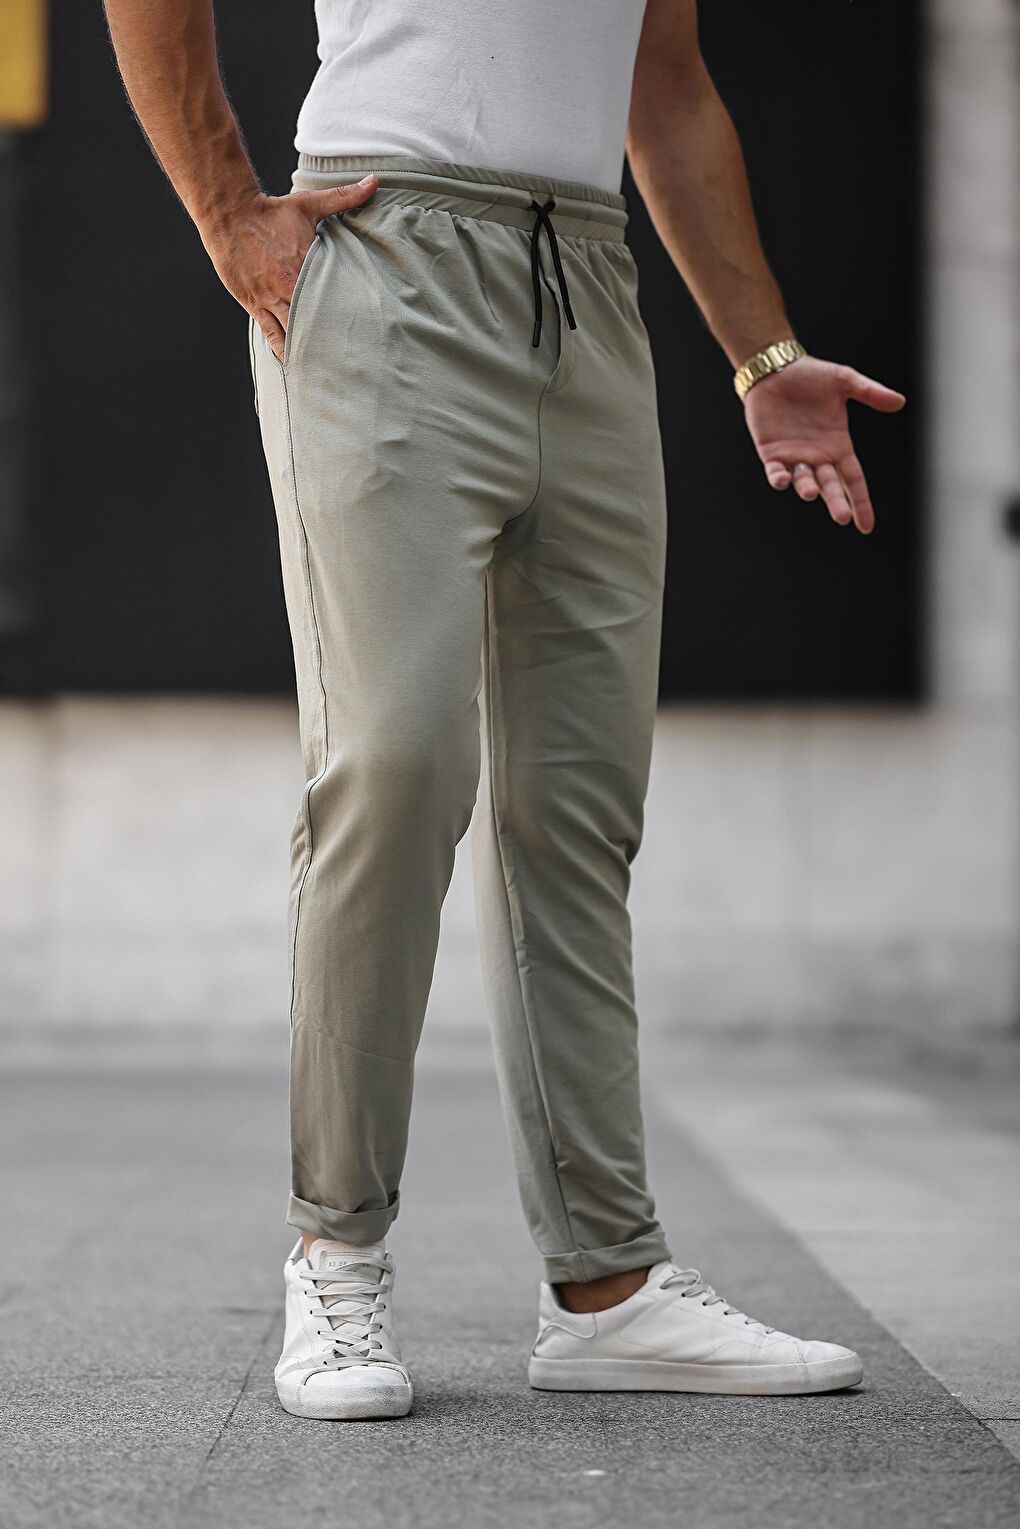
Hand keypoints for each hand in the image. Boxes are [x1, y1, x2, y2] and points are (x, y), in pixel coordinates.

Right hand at [199, 174, 377, 360]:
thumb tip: (374, 181)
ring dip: (307, 350)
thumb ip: (343, 197)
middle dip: (330, 341)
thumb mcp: (308, 203)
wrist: (228, 213)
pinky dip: (282, 349)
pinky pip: (270, 334)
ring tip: (326, 370)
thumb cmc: (270, 211)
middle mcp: (287, 289)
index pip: (331, 300)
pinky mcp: (253, 304)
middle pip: (314, 323)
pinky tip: (294, 365)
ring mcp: (268, 299)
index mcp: (304, 268)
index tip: (362, 334)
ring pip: (292, 334)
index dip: (346, 318)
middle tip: (350, 361)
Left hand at [743, 355, 904, 534]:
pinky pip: (775, 472)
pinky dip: (779, 478)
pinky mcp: (770, 453)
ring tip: (812, 493)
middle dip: (836, 502)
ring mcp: (794, 456)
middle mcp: (817, 457)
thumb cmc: (811, 375)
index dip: (860, 501)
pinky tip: (783, 481)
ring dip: (807, 488)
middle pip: (830, 486)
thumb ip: (870, 393)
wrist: (776, 367)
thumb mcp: (845, 381)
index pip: (853, 479)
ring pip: (804, 481)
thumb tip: (899, 401)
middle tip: (842, 517)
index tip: (865, 526)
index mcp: (838, 446)